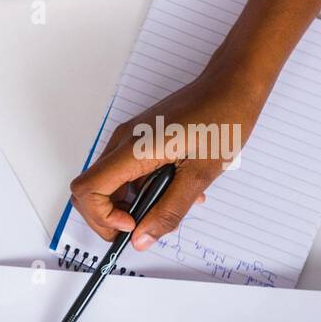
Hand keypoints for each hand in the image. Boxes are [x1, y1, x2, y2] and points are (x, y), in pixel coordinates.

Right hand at [69, 64, 269, 249]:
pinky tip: (174, 188)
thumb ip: (169, 210)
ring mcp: (129, 140)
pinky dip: (143, 189)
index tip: (131, 225)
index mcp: (133, 150)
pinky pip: (128, 172)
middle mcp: (123, 143)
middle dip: (110, 217)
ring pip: (111, 184)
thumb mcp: (201, 174)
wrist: (233, 82)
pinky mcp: (139, 139)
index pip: (87, 190)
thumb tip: (142, 239)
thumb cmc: (223, 118)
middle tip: (142, 228)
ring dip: (132, 204)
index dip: (101, 216)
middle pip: (91, 191)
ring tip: (170, 205)